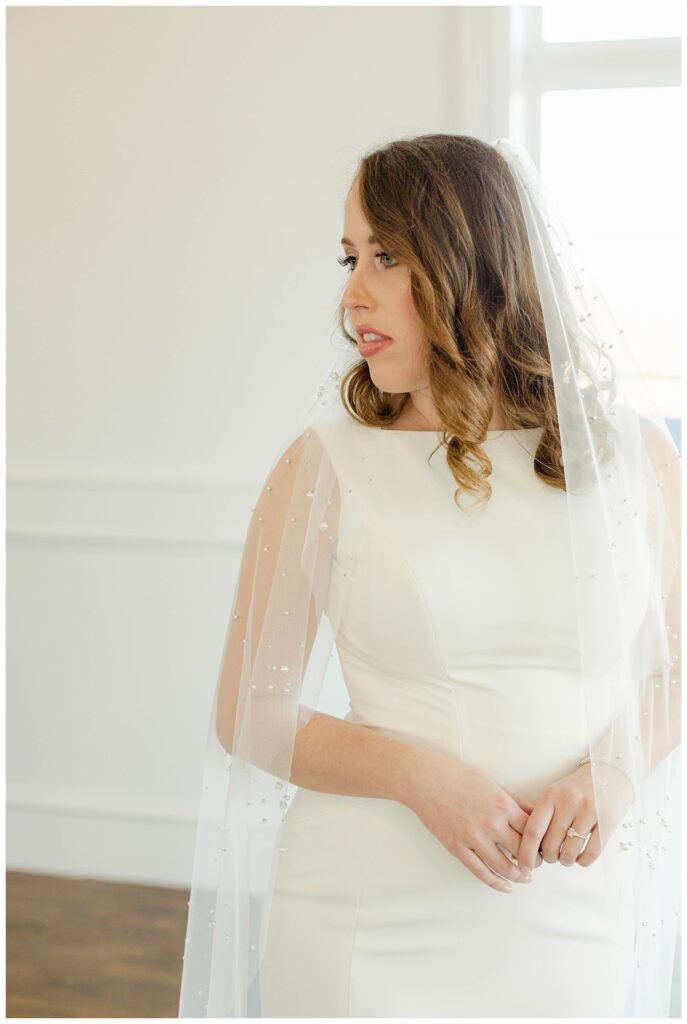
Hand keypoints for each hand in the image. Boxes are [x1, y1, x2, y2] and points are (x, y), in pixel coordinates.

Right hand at [403, 746, 542, 892]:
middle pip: (522, 852)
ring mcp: (473, 837)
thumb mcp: (491, 783)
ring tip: (524, 877)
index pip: (533, 831)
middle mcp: (491, 824)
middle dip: (533, 861)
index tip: (543, 846)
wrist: (424, 779)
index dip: (541, 842)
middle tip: (536, 863)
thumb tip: (534, 814)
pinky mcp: (456, 847)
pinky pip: (480, 871)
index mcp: (503, 805)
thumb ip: (513, 801)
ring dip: (518, 875)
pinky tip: (505, 887)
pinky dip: (495, 882)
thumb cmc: (458, 775)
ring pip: (504, 866)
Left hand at [517, 761, 634, 872]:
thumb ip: (542, 816)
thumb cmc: (576, 788)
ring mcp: (589, 811)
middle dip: (549, 858)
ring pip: (570, 851)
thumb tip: (527, 847)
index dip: (526, 853)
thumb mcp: (554, 794)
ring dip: (565, 861)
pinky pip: (591, 853)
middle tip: (551, 857)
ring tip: (566, 857)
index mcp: (550, 796)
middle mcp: (568, 802)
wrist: (609, 772)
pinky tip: (581, 857)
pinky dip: (583, 861)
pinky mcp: (608, 820)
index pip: (533, 830)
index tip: (524, 867)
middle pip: (550, 845)